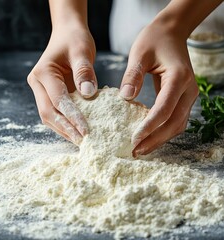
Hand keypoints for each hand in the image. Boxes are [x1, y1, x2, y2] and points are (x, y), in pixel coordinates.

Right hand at [27, 26, 96, 143]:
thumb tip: (88, 92)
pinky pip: (54, 113)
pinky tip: (77, 132)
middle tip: (83, 142)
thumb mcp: (82, 50)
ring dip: (64, 130)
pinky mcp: (48, 95)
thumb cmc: (74, 39)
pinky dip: (65, 124)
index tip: (86, 130)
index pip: (57, 99)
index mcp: (43, 73)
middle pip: (48, 112)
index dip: (72, 116)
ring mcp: (40, 91)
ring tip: (81, 142)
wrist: (66, 33)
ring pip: (49, 116)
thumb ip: (84, 71)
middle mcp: (37, 84)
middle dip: (65, 128)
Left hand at [119, 23, 198, 156]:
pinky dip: (162, 131)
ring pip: (177, 124)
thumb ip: (132, 75)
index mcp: (178, 77)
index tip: (134, 139)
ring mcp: (188, 95)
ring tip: (140, 149)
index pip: (164, 109)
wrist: (171, 32)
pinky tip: (147, 137)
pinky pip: (175, 119)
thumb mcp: (139, 53)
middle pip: (174, 122)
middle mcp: (188, 89)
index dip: (150, 126)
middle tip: (135, 151)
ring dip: (159, 139)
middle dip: (155, 139)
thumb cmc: (153, 40)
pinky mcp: (183, 98)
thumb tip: (125, 98)